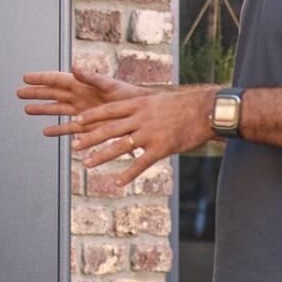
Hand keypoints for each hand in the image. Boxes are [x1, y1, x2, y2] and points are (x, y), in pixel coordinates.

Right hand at [17, 66, 154, 131]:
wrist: (142, 114)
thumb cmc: (130, 95)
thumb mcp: (109, 85)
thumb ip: (90, 77)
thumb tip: (75, 67)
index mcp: (83, 84)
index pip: (57, 80)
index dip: (41, 78)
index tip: (26, 77)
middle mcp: (80, 97)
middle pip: (53, 94)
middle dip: (36, 93)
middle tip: (19, 92)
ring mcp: (82, 112)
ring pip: (57, 110)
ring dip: (42, 110)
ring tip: (27, 109)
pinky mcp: (87, 126)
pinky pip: (68, 128)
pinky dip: (57, 130)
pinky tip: (46, 131)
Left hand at [67, 84, 215, 185]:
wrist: (208, 109)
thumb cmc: (184, 104)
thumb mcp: (158, 99)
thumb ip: (141, 105)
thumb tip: (129, 107)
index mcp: (139, 104)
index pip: (108, 110)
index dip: (91, 116)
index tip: (76, 121)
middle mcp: (141, 118)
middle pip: (109, 129)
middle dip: (89, 138)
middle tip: (74, 146)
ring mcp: (150, 133)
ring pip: (120, 146)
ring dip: (102, 156)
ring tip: (87, 164)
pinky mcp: (162, 148)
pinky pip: (141, 163)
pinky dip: (128, 174)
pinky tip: (117, 182)